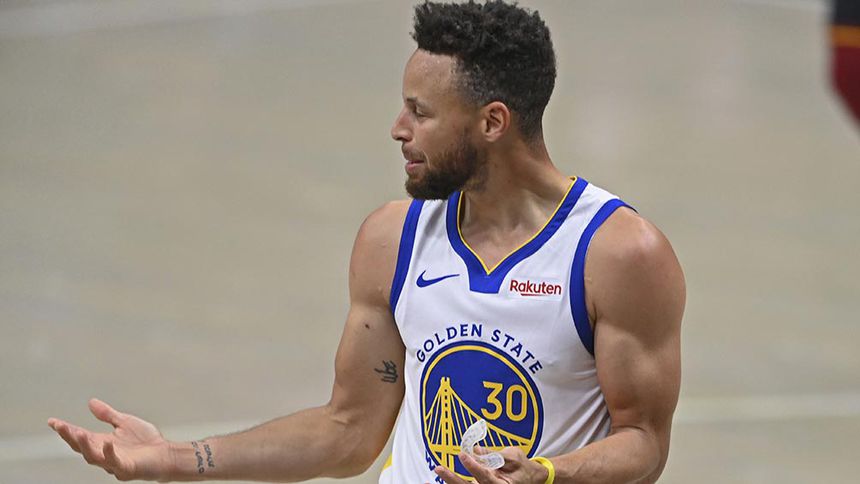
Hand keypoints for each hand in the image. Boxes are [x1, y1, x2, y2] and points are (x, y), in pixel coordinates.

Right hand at [48, 399, 173, 481]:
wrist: (166, 454)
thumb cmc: (146, 441)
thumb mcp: (124, 422)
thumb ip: (107, 415)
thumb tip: (90, 402)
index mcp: (102, 442)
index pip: (79, 436)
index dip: (66, 430)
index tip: (52, 421)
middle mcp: (104, 454)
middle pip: (81, 447)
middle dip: (70, 437)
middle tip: (60, 426)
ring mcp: (114, 463)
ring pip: (93, 457)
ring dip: (85, 445)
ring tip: (78, 432)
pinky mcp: (126, 469)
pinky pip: (115, 462)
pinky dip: (109, 453)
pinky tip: (107, 443)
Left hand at [433, 447, 549, 483]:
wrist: (531, 477)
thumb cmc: (523, 467)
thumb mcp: (514, 457)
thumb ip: (495, 455)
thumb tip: (476, 449)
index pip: (485, 477)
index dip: (474, 466)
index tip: (463, 454)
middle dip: (453, 479)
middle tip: (439, 469)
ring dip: (449, 482)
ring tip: (433, 475)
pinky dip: (452, 482)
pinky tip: (433, 481)